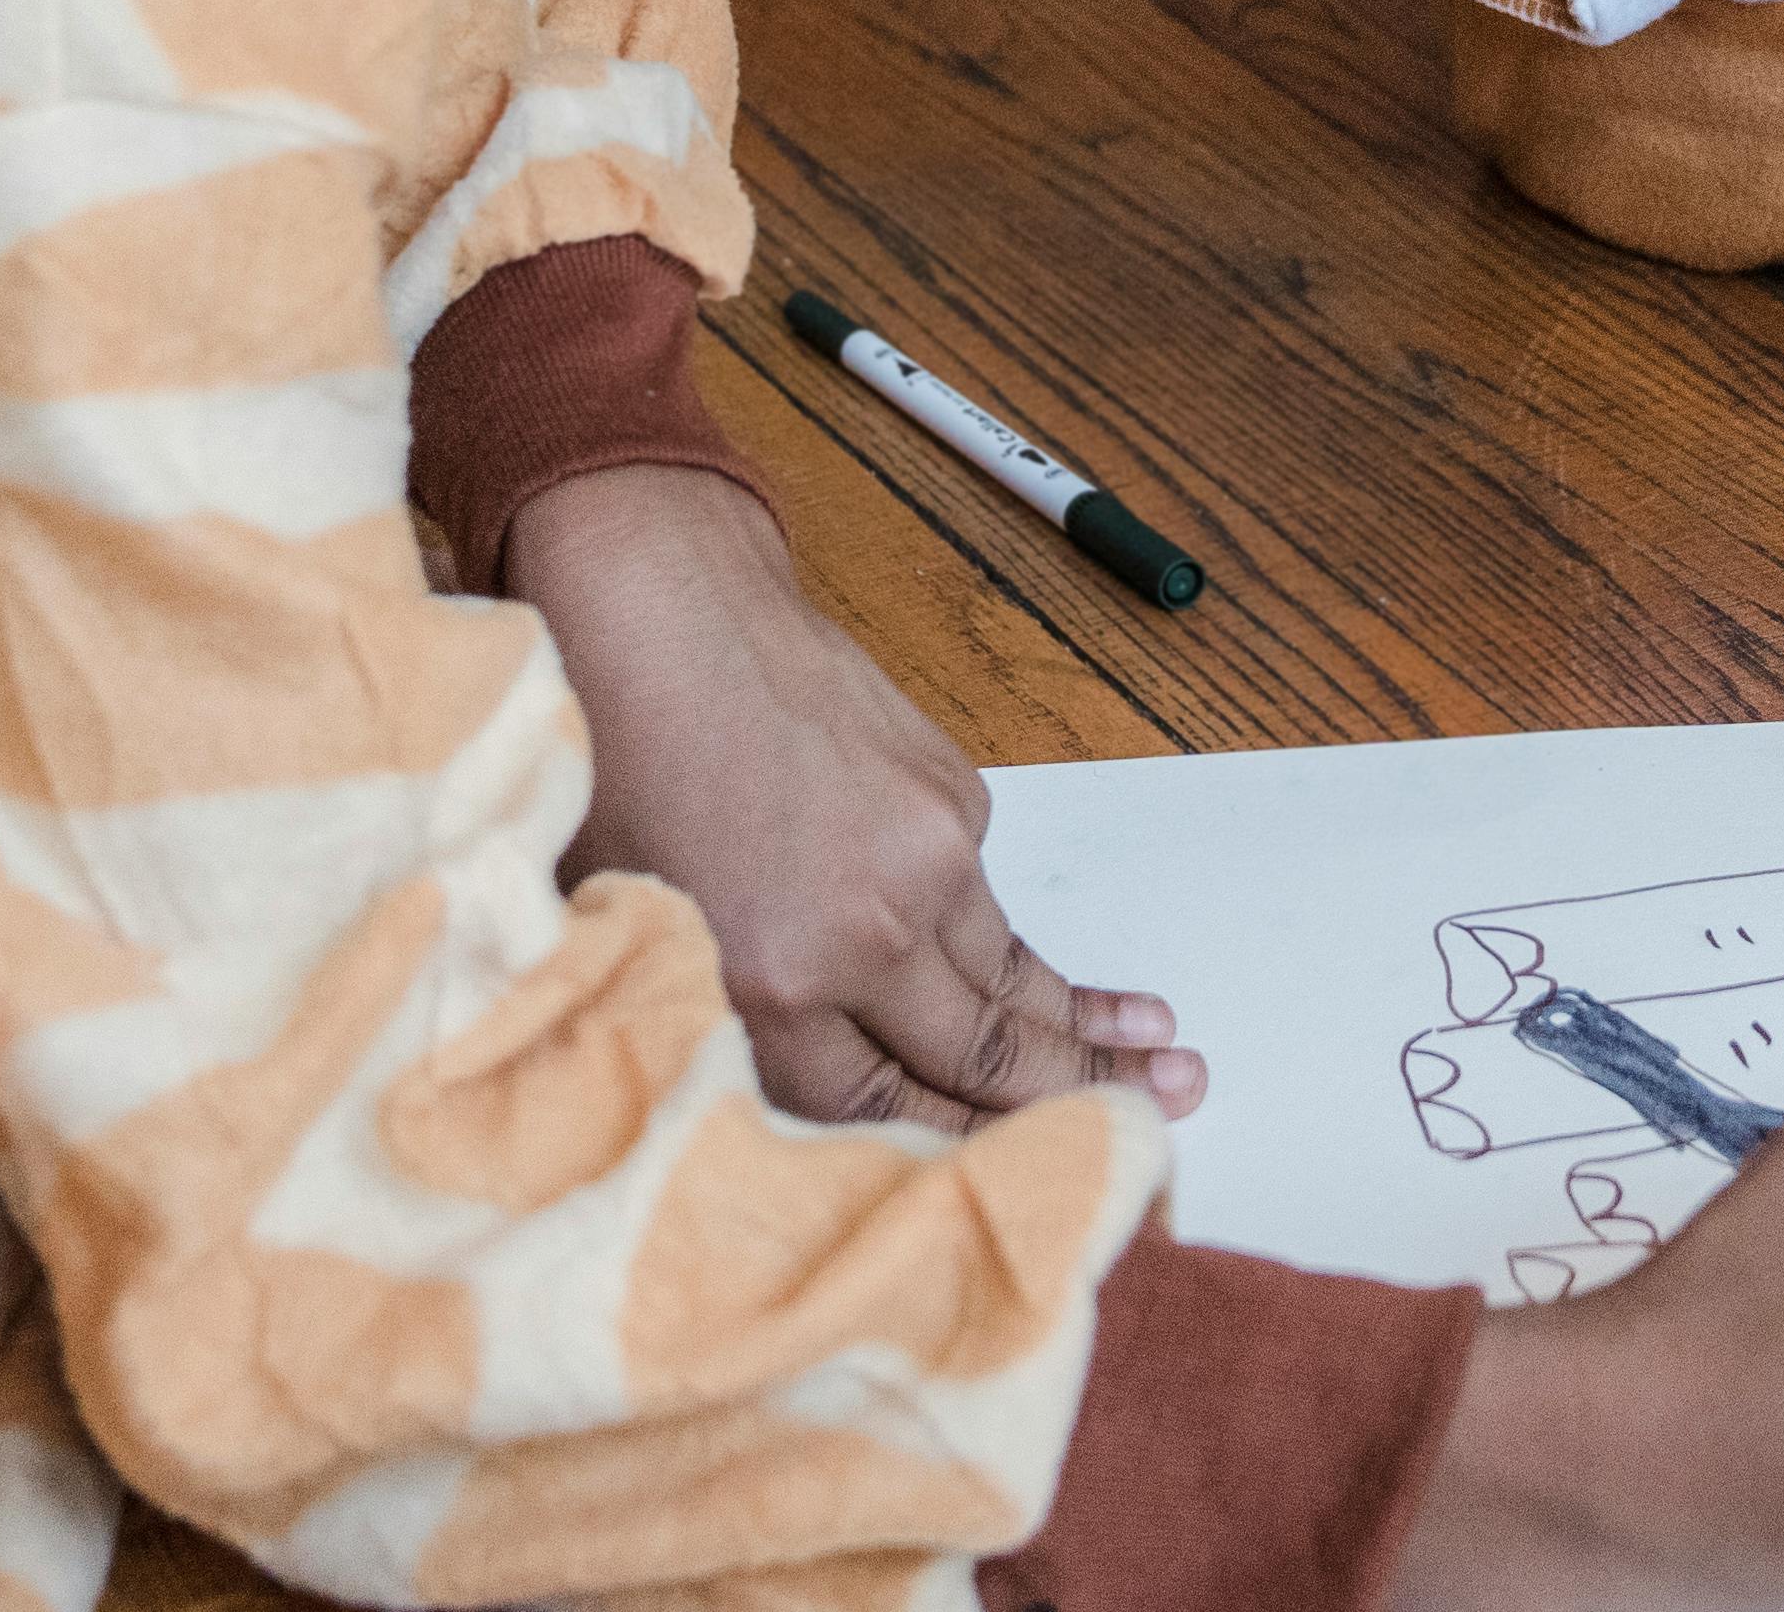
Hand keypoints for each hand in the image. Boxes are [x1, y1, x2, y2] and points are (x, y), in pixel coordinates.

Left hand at [503, 465, 1198, 1129]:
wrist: (660, 607)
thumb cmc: (615, 758)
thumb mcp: (627, 932)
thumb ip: (707, 1022)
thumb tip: (759, 1091)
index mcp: (773, 980)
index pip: (882, 1108)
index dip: (957, 1150)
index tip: (1019, 1176)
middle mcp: (865, 927)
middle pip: (982, 1048)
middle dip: (1079, 1095)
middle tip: (1168, 1114)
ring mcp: (923, 851)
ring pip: (1009, 969)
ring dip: (1084, 1019)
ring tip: (1163, 1048)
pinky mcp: (950, 789)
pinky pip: (980, 890)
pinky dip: (1004, 936)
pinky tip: (1043, 969)